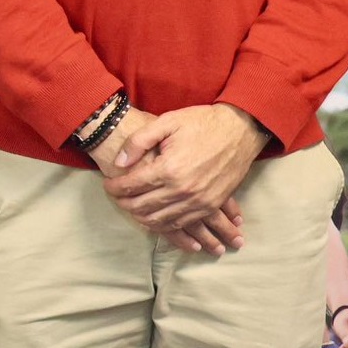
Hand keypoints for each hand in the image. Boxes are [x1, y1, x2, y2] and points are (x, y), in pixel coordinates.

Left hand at [100, 104, 266, 246]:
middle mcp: (183, 190)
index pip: (131, 186)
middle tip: (115, 196)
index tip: (106, 184)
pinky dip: (164, 226)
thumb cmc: (202, 123)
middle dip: (123, 203)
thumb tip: (119, 163)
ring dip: (141, 217)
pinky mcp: (211, 205)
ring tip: (130, 207)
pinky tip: (155, 220)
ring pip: (160, 221)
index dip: (114, 187)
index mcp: (169, 169)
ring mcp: (199, 201)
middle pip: (142, 207)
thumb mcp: (166, 122)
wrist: (240, 131)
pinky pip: (182, 224)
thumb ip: (138, 142)